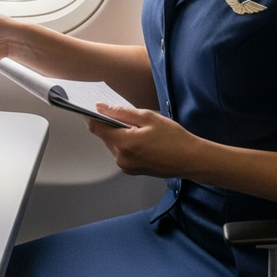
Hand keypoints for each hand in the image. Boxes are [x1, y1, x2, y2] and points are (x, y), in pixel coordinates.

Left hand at [84, 104, 202, 178]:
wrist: (191, 160)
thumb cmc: (173, 138)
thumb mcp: (148, 117)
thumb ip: (121, 112)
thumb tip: (101, 107)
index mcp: (124, 143)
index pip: (96, 127)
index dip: (89, 115)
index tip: (85, 106)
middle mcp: (122, 158)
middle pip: (104, 135)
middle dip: (107, 122)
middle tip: (116, 110)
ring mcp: (126, 166)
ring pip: (112, 143)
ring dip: (116, 132)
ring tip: (133, 124)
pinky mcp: (132, 170)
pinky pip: (121, 152)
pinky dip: (124, 141)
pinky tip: (137, 135)